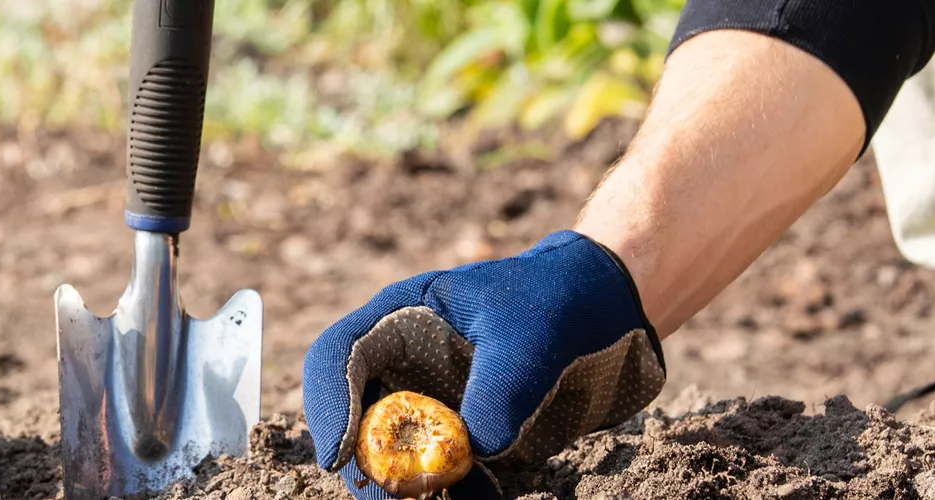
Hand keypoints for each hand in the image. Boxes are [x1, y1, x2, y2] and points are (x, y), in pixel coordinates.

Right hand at [301, 230, 666, 498]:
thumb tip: (473, 447)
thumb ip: (499, 387)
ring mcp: (430, 403)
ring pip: (392, 454)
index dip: (328, 404)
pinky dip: (451, 495)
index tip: (340, 454)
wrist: (606, 312)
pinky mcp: (462, 437)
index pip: (338, 356)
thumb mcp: (530, 335)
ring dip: (403, 486)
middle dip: (362, 463)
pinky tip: (477, 498)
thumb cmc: (557, 300)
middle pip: (354, 416)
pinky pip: (442, 475)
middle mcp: (403, 364)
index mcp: (400, 318)